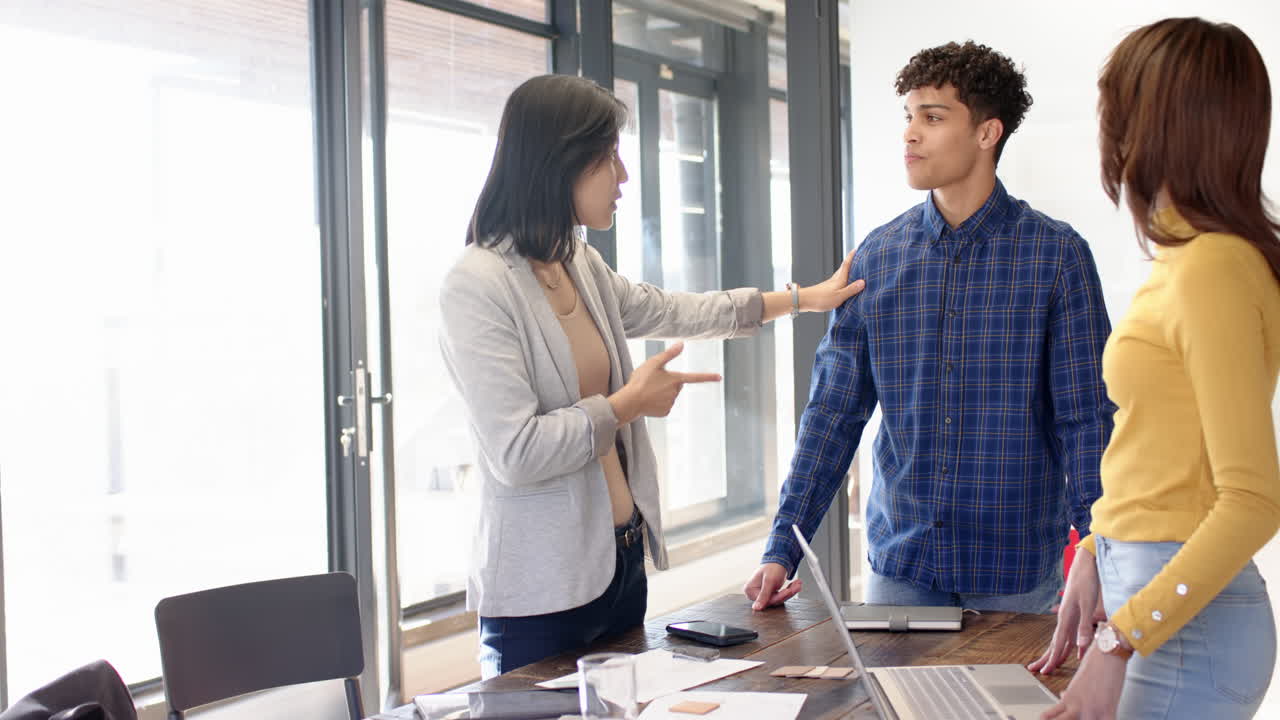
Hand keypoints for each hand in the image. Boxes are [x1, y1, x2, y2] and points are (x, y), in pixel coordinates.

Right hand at [609, 342, 719, 423]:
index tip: (719, 377)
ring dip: (661, 393)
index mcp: (676, 379)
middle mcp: (676, 392)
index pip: (696, 377)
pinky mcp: (665, 412)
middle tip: (652, 381)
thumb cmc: (640, 380)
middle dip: (668, 382)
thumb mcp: (654, 363)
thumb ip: (669, 354)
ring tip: (648, 391)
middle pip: (676, 385)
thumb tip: (682, 344)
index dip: (708, 376)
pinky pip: (664, 406)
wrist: (630, 402)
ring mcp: (671, 403)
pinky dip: (657, 403)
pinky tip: (648, 400)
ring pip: (669, 395)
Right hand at [743, 563, 801, 609]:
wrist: (778, 559)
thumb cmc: (772, 566)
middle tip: (797, 586)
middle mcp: (754, 593)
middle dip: (787, 593)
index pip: (765, 600)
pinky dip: (789, 590)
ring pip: (779, 598)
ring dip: (790, 591)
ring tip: (798, 584)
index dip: (778, 596)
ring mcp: (762, 594)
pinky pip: (781, 596)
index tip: (788, 591)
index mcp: (750, 590)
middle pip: (773, 599)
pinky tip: (795, 585)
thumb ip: (763, 595)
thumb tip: (755, 608)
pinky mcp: (770, 594)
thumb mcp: (768, 581)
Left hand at [799, 249, 865, 311]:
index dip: (852, 256)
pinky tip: (843, 282)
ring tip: (853, 268)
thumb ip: (851, 289)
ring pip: (840, 273)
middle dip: (851, 261)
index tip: (857, 248)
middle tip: (857, 256)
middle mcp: (834, 279)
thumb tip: (863, 282)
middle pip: (844, 267)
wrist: (804, 301)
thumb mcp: (839, 296)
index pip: (847, 264)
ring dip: (846, 269)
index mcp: (839, 279)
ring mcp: (829, 283)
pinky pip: (837, 280)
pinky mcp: (826, 288)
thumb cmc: (821, 299)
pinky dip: (842, 277)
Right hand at [1028, 547, 1105, 675]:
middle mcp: (1066, 618)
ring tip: (1051, 665)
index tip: (1045, 671)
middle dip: (1048, 658)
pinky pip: (1072, 633)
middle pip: (1056, 643)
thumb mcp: (1088, 603)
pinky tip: (1076, 652)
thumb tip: (1080, 646)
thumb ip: (1084, 626)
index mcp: (1066, 617)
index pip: (1058, 643)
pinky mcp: (1076, 613)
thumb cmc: (1086, 581)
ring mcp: (1070, 615)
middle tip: (1039, 671)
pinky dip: (1072, 645)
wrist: (1085, 564)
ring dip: (1057, 652)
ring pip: (1062, 639)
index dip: (1053, 658)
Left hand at [1040, 643, 1126, 718]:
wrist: (1107, 654)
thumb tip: (1062, 696)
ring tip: (1088, 719)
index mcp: (1066, 699)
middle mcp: (1075, 706)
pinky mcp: (1107, 710)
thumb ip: (1070, 694)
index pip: (1049, 717)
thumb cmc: (1094, 665)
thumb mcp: (1077, 682)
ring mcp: (1091, 710)